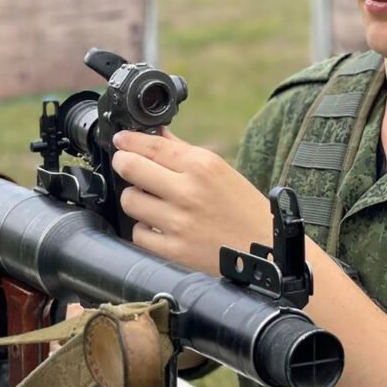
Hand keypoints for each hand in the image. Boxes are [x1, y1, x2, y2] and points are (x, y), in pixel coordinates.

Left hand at [111, 129, 272, 274]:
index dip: (127, 141)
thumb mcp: (220, 171)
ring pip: (130, 200)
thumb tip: (154, 135)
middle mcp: (188, 191)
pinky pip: (138, 233)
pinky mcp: (173, 250)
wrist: (266, 250)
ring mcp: (179, 222)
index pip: (151, 145)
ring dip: (135, 198)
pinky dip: (144, 229)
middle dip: (123, 163)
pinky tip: (158, 225)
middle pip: (130, 168)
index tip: (121, 141)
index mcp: (202, 165)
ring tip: (149, 200)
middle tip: (125, 164)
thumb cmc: (243, 208)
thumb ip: (183, 152)